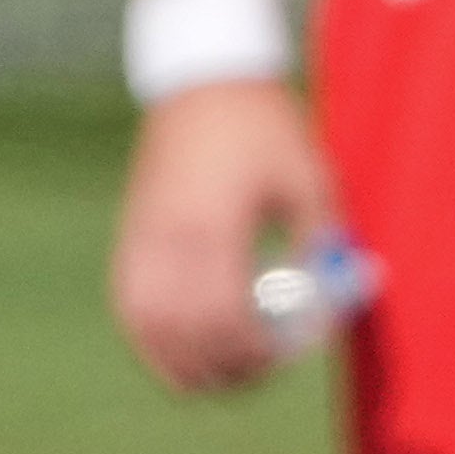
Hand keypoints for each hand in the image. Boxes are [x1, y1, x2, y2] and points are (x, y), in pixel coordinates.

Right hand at [109, 72, 346, 393]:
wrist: (201, 86)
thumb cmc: (263, 129)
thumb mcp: (309, 181)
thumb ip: (320, 244)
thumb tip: (326, 303)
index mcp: (212, 228)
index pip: (225, 321)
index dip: (256, 352)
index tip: (285, 354)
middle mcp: (167, 245)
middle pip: (187, 339)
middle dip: (228, 367)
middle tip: (262, 368)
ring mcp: (140, 247)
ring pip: (152, 336)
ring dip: (189, 364)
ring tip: (226, 365)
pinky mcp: (128, 244)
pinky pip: (132, 315)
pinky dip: (157, 342)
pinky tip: (186, 346)